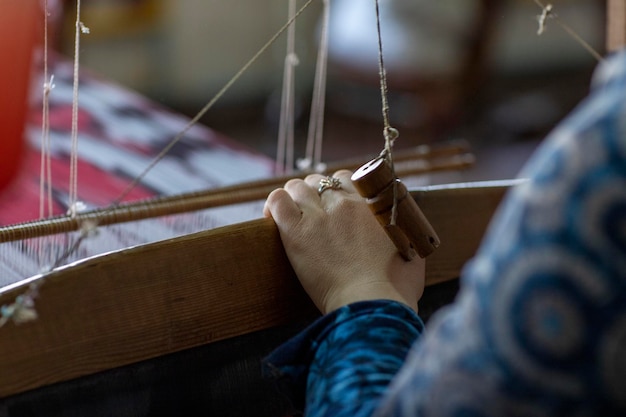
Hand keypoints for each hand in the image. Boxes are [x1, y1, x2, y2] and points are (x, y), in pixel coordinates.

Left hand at [263, 170, 424, 314]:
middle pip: (321, 180)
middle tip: (316, 213)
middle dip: (316, 192)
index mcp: (370, 204)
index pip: (346, 177)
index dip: (338, 188)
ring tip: (295, 214)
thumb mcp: (412, 249)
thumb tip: (401, 222)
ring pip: (298, 186)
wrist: (372, 303)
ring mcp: (318, 217)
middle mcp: (343, 204)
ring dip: (295, 196)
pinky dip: (274, 205)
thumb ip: (405, 229)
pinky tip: (274, 217)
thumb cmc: (396, 285)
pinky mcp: (296, 234)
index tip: (337, 203)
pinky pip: (277, 202)